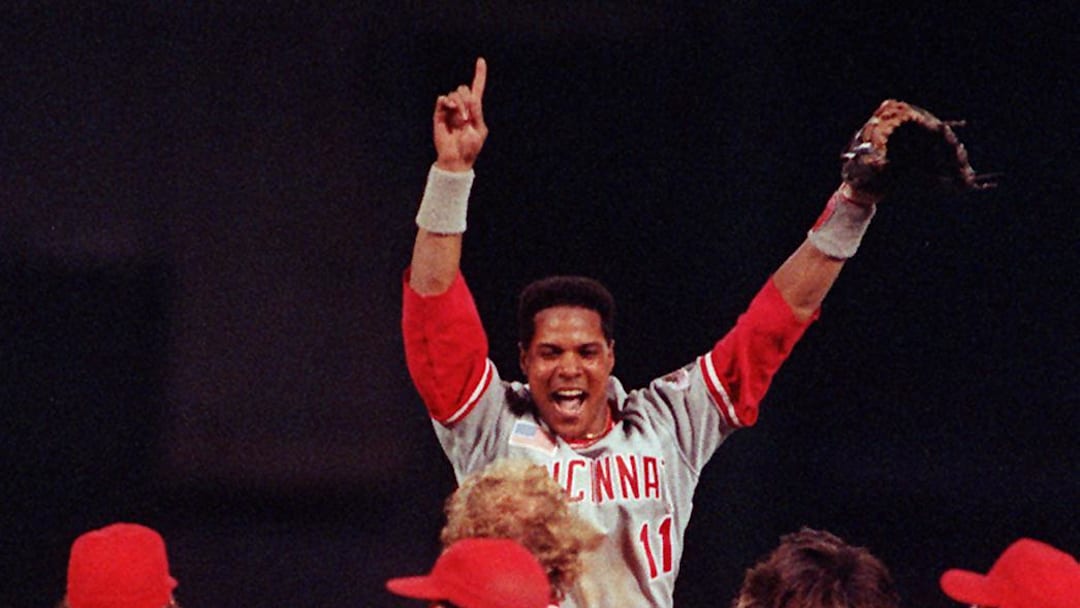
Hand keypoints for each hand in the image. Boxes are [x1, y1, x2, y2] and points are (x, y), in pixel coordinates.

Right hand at [433, 57, 487, 171]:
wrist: (457, 159)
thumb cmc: (471, 148)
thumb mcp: (479, 130)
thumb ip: (477, 113)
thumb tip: (472, 98)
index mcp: (475, 110)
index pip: (477, 88)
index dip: (480, 74)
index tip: (481, 60)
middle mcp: (462, 107)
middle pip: (463, 89)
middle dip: (466, 99)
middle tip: (467, 117)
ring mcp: (450, 110)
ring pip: (454, 94)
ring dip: (459, 104)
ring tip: (460, 119)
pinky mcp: (440, 115)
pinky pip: (442, 100)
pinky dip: (446, 101)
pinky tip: (449, 107)